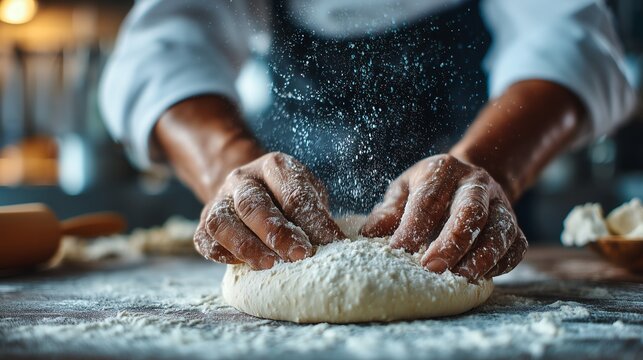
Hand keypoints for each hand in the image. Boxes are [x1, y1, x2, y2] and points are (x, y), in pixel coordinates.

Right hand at [193, 152, 344, 269]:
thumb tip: (343, 240)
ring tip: (267, 264)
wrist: (249, 187)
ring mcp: (220, 199)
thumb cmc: (287, 196)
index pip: (293, 193)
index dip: (313, 221)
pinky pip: (204, 238)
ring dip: (245, 245)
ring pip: (222, 221)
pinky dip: (220, 252)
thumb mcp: (309, 192)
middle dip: (276, 232)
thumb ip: (319, 213)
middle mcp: (243, 179)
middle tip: (298, 255)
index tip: (331, 243)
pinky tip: (238, 264)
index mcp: (275, 167)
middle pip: (253, 204)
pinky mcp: (204, 221)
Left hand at [361, 154, 526, 280]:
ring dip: (481, 256)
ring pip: (499, 230)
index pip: (429, 198)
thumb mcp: (403, 190)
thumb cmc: (427, 190)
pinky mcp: (515, 226)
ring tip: (461, 277)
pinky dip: (501, 264)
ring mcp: (500, 204)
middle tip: (432, 267)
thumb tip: (368, 234)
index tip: (397, 249)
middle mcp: (477, 184)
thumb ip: (388, 211)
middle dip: (452, 241)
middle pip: (470, 211)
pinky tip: (480, 276)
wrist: (470, 179)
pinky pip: (515, 246)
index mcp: (444, 171)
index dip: (413, 225)